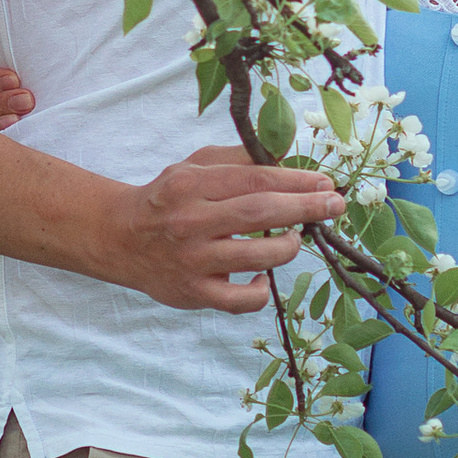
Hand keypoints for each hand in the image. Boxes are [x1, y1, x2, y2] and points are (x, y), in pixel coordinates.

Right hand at [105, 145, 343, 312]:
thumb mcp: (195, 166)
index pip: (254, 180)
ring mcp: (193, 262)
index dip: (296, 181)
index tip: (325, 182)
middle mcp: (191, 222)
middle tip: (335, 205)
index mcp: (191, 185)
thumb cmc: (169, 198)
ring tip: (297, 237)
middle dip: (306, 208)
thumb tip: (289, 157)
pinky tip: (265, 275)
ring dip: (290, 246)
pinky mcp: (194, 294)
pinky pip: (242, 300)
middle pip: (261, 214)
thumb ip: (239, 159)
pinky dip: (262, 289)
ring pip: (258, 257)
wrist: (121, 239)